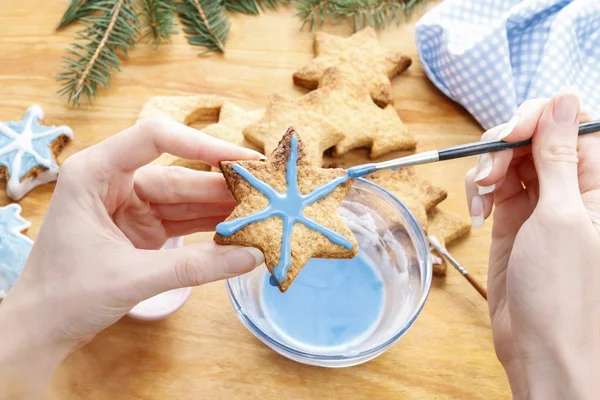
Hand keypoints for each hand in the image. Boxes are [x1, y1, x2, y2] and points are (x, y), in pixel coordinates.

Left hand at [0, 117, 264, 398]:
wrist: (41, 328)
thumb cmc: (65, 295)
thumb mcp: (131, 277)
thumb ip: (194, 267)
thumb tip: (252, 256)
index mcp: (95, 172)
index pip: (154, 138)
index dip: (201, 144)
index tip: (243, 160)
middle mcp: (116, 180)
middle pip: (180, 174)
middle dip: (224, 186)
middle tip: (269, 193)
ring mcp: (132, 204)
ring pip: (187, 199)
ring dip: (223, 209)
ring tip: (264, 214)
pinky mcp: (144, 227)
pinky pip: (186, 221)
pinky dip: (212, 228)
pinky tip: (240, 232)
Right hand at [465, 90, 599, 398]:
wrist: (540, 346)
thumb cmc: (563, 290)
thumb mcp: (561, 216)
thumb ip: (558, 156)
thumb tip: (565, 99)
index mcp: (598, 182)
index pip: (573, 123)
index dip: (539, 117)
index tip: (511, 133)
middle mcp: (570, 186)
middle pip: (535, 135)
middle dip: (505, 144)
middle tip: (489, 173)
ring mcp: (539, 201)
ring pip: (509, 158)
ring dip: (487, 168)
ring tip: (481, 197)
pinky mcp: (512, 218)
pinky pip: (492, 184)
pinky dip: (478, 189)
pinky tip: (478, 212)